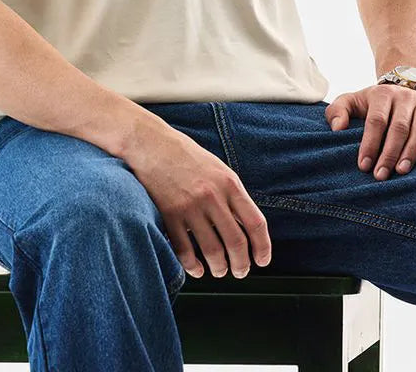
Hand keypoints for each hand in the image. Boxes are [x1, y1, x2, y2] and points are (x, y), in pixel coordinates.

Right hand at [125, 117, 271, 278]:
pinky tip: (197, 269)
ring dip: (219, 268)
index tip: (262, 261)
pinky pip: (185, 251)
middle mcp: (212, 196)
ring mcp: (190, 206)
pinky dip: (193, 266)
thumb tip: (246, 227)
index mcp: (230, 183)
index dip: (263, 247)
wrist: (152, 144)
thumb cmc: (187, 156)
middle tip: (240, 272)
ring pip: (212, 251)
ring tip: (220, 270)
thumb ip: (232, 196)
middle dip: (241, 265)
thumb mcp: (218, 169)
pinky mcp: (169, 214)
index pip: (256, 223)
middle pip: (236, 242)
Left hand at [325, 83, 415, 179]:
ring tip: (401, 171)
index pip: (376, 121)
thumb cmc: (372, 104)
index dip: (370, 144)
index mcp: (382, 94)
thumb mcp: (351, 102)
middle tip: (381, 176)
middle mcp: (404, 96)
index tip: (364, 165)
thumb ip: (337, 111)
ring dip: (411, 150)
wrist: (401, 88)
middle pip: (398, 127)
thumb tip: (337, 129)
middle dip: (389, 153)